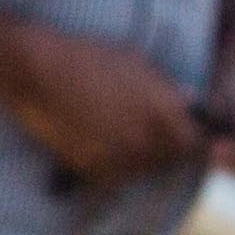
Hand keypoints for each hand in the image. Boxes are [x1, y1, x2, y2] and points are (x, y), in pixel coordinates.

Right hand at [0, 6, 205, 182]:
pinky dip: (115, 165)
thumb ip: (165, 89)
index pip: (195, 141)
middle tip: (154, 131)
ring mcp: (118, 159)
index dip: (192, 136)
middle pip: (169, 158)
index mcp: (163, 113)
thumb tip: (188, 102)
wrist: (40, 75)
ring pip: (142, 169)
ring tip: (127, 136)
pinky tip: (105, 144)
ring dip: (141, 157)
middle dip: (168, 147)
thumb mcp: (136, 63)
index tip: (186, 130)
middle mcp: (145, 142)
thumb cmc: (89, 59)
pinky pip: (115, 175)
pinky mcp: (92, 169)